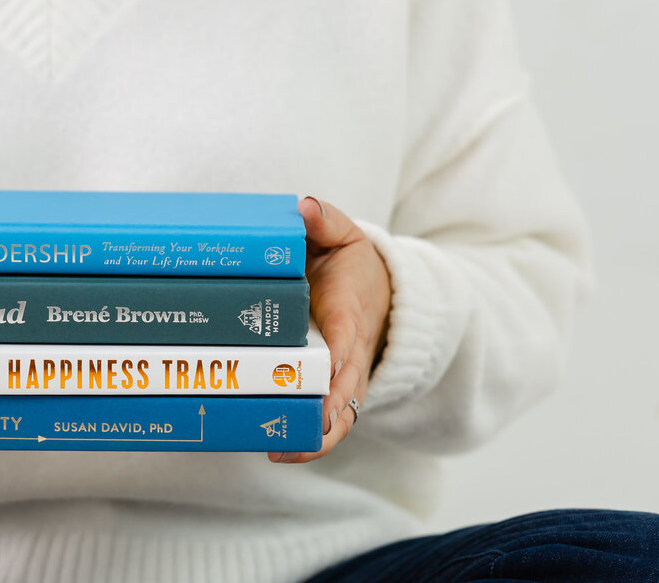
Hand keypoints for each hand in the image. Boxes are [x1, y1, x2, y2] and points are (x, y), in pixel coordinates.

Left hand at [269, 196, 390, 462]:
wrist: (380, 297)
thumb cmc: (352, 269)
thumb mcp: (345, 237)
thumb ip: (326, 220)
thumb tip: (304, 207)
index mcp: (349, 311)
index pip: (348, 335)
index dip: (340, 354)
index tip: (330, 368)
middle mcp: (350, 352)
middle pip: (345, 386)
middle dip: (330, 407)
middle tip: (307, 423)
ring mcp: (345, 377)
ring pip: (340, 415)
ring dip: (318, 435)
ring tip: (282, 449)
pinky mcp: (334, 392)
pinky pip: (329, 423)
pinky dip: (312, 441)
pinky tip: (278, 451)